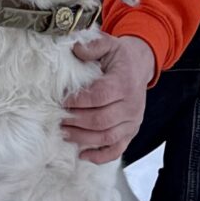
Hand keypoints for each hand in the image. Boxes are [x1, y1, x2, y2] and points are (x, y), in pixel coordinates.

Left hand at [62, 34, 154, 163]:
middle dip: (77, 121)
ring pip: (108, 137)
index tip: (61, 101)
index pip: (99, 96)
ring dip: (83, 138)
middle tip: (59, 119)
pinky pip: (118, 149)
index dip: (78, 101)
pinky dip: (101, 156)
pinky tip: (83, 155)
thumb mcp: (109, 43)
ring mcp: (133, 121)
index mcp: (124, 83)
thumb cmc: (120, 56)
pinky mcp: (131, 131)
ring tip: (64, 133)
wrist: (140, 65)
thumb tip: (76, 49)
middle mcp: (131, 105)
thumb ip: (93, 46)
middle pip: (101, 120)